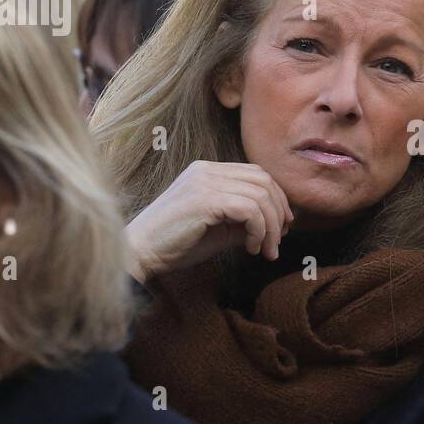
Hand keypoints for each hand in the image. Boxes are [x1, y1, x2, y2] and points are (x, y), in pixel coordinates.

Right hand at [125, 160, 292, 282]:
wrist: (141, 253)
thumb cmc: (177, 244)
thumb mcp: (220, 229)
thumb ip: (246, 221)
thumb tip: (280, 225)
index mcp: (208, 171)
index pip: (257, 174)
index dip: (277, 199)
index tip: (282, 227)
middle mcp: (207, 170)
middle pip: (263, 180)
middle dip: (279, 212)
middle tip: (279, 241)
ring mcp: (204, 182)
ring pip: (260, 195)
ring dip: (271, 227)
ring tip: (265, 250)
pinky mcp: (204, 199)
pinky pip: (250, 210)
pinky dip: (259, 231)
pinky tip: (251, 248)